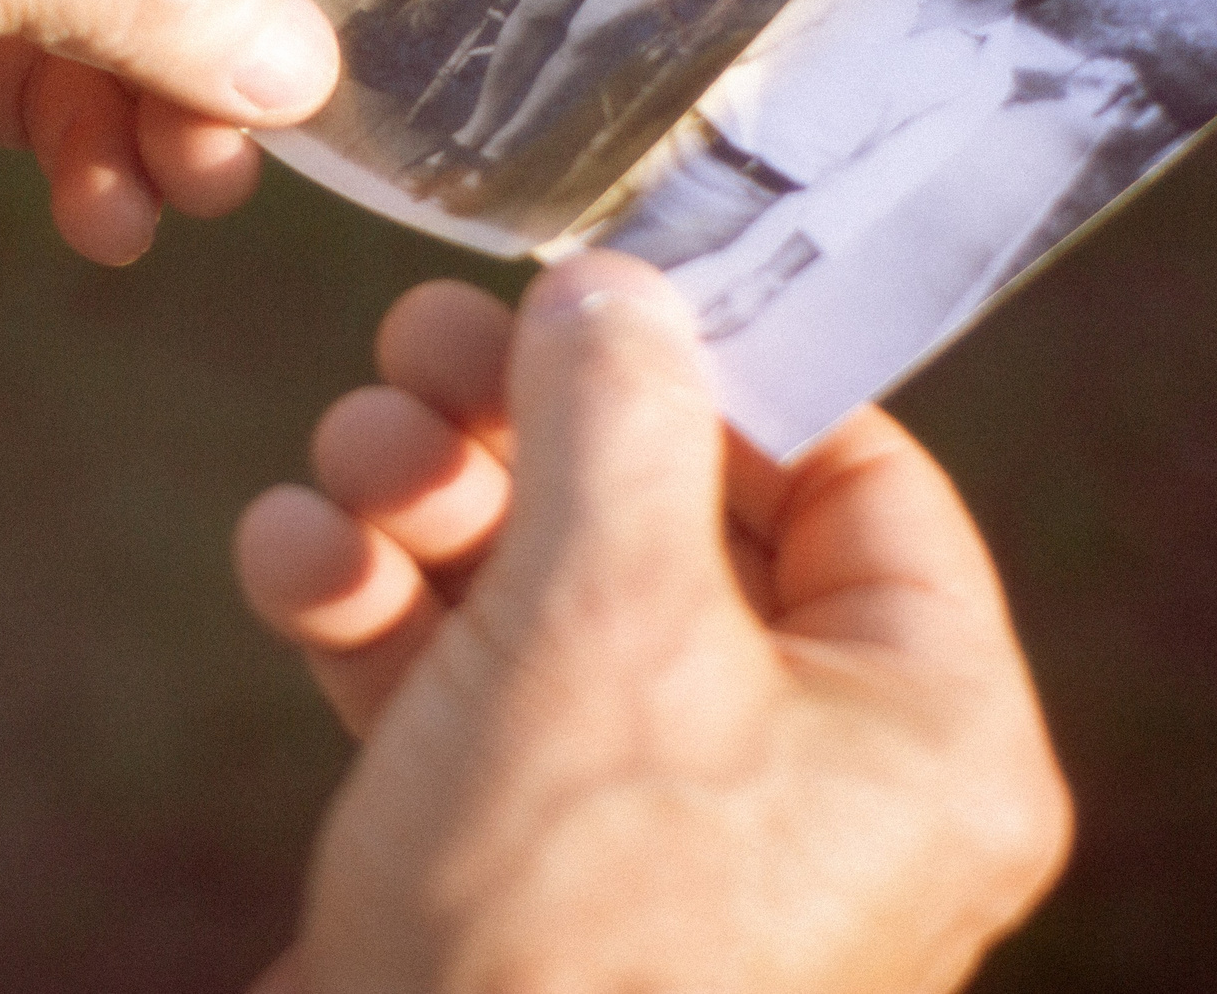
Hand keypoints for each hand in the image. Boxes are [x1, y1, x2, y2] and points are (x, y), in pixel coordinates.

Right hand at [234, 251, 1070, 993]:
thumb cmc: (567, 931)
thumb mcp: (605, 619)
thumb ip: (617, 417)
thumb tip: (619, 287)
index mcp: (923, 731)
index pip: (856, 479)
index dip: (716, 369)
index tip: (591, 292)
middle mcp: (817, 785)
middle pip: (674, 526)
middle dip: (524, 429)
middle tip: (414, 348)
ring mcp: (666, 838)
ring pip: (552, 601)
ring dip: (431, 511)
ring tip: (346, 463)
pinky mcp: (534, 879)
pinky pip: (473, 705)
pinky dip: (380, 620)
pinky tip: (294, 564)